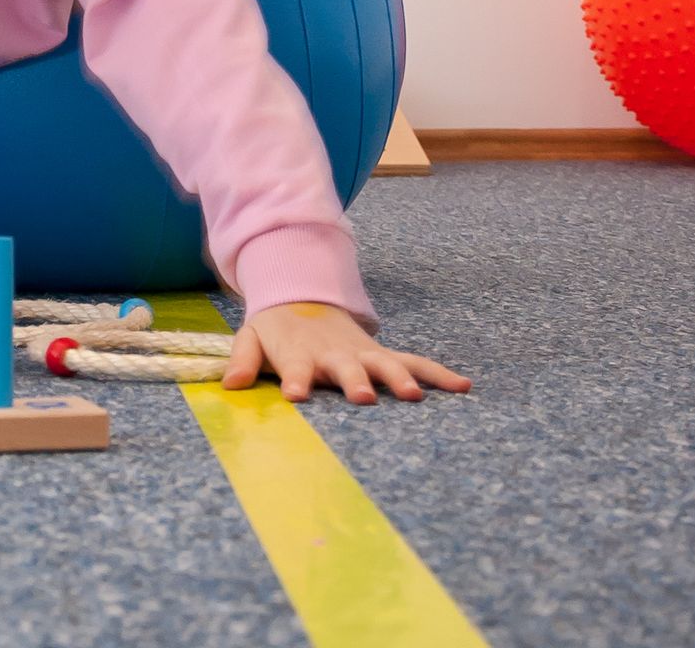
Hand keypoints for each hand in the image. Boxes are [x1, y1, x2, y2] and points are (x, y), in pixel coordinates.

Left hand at [221, 301, 472, 405]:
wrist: (301, 297)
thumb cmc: (276, 330)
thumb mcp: (251, 338)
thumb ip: (243, 360)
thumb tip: (230, 386)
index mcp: (299, 354)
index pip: (295, 369)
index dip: (296, 381)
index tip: (296, 395)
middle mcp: (335, 354)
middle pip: (346, 368)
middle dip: (355, 381)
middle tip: (363, 397)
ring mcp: (362, 354)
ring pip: (386, 365)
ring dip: (399, 379)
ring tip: (415, 396)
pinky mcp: (382, 355)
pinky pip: (415, 363)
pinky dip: (438, 374)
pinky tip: (464, 387)